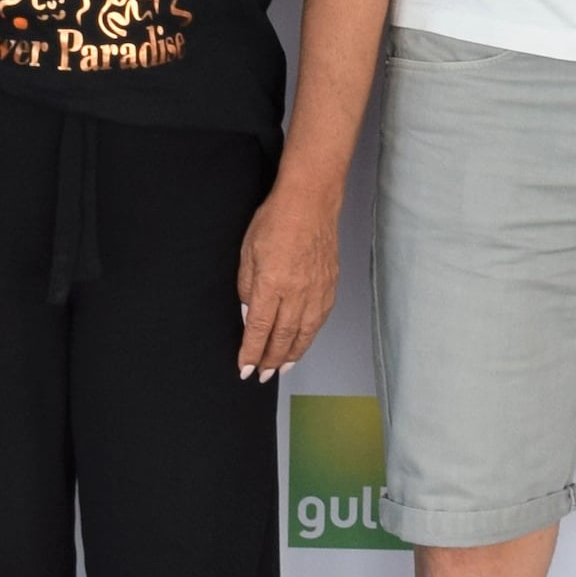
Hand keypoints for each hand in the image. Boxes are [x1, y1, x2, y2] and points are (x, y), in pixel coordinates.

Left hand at [236, 181, 341, 378]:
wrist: (310, 201)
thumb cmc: (276, 219)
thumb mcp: (248, 252)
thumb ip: (247, 287)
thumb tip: (250, 315)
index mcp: (272, 284)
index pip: (259, 329)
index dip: (251, 353)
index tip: (245, 368)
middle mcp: (296, 292)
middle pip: (282, 338)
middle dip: (271, 361)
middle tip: (262, 375)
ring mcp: (316, 290)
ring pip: (304, 334)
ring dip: (292, 355)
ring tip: (282, 368)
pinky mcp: (330, 285)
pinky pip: (319, 319)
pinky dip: (309, 336)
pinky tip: (302, 342)